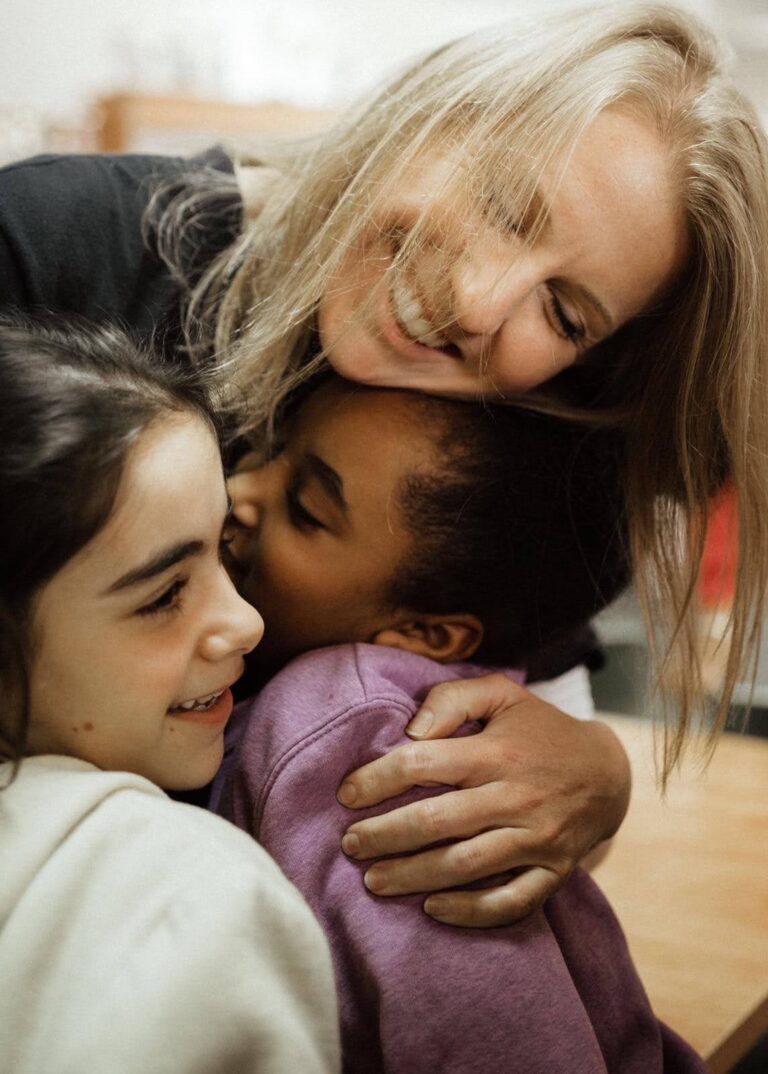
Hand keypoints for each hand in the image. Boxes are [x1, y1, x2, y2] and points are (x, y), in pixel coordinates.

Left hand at [337, 673, 630, 927]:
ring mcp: (537, 839)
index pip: (424, 763)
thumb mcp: (502, 694)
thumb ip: (452, 699)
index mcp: (497, 751)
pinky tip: (432, 909)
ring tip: (373, 880)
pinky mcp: (553, 872)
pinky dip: (469, 910)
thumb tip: (411, 730)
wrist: (609, 772)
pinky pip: (510, 901)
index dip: (378, 779)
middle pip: (438, 821)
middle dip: (384, 835)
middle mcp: (517, 796)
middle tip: (350, 844)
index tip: (346, 793)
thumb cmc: (539, 730)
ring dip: (413, 877)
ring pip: (465, 866)